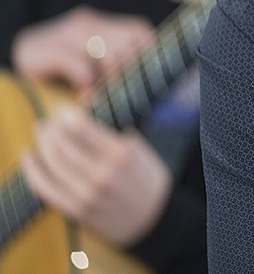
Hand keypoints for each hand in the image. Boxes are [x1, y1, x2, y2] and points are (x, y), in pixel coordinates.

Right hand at [12, 5, 154, 94]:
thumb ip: (120, 65)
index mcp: (104, 22)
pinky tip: (84, 94)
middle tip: (120, 93)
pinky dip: (87, 85)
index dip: (146, 55)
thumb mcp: (96, 62)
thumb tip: (153, 85)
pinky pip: (81, 66)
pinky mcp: (49, 49)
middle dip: (127, 73)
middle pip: (127, 44)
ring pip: (108, 53)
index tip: (144, 80)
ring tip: (102, 96)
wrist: (22, 60)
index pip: (140, 31)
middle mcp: (90, 22)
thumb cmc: (65, 68)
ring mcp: (68, 33)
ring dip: (109, 81)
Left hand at [20, 105, 171, 246]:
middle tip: (47, 122)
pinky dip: (33, 171)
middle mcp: (102, 174)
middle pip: (61, 145)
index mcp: (120, 154)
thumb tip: (86, 114)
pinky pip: (46, 188)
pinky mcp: (76, 210)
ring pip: (51, 164)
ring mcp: (87, 194)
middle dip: (49, 129)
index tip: (61, 109)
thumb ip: (113, 132)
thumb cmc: (146, 178)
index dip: (64, 115)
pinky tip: (29, 158)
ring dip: (40, 145)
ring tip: (40, 134)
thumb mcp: (139, 148)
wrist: (152, 218)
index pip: (80, 127)